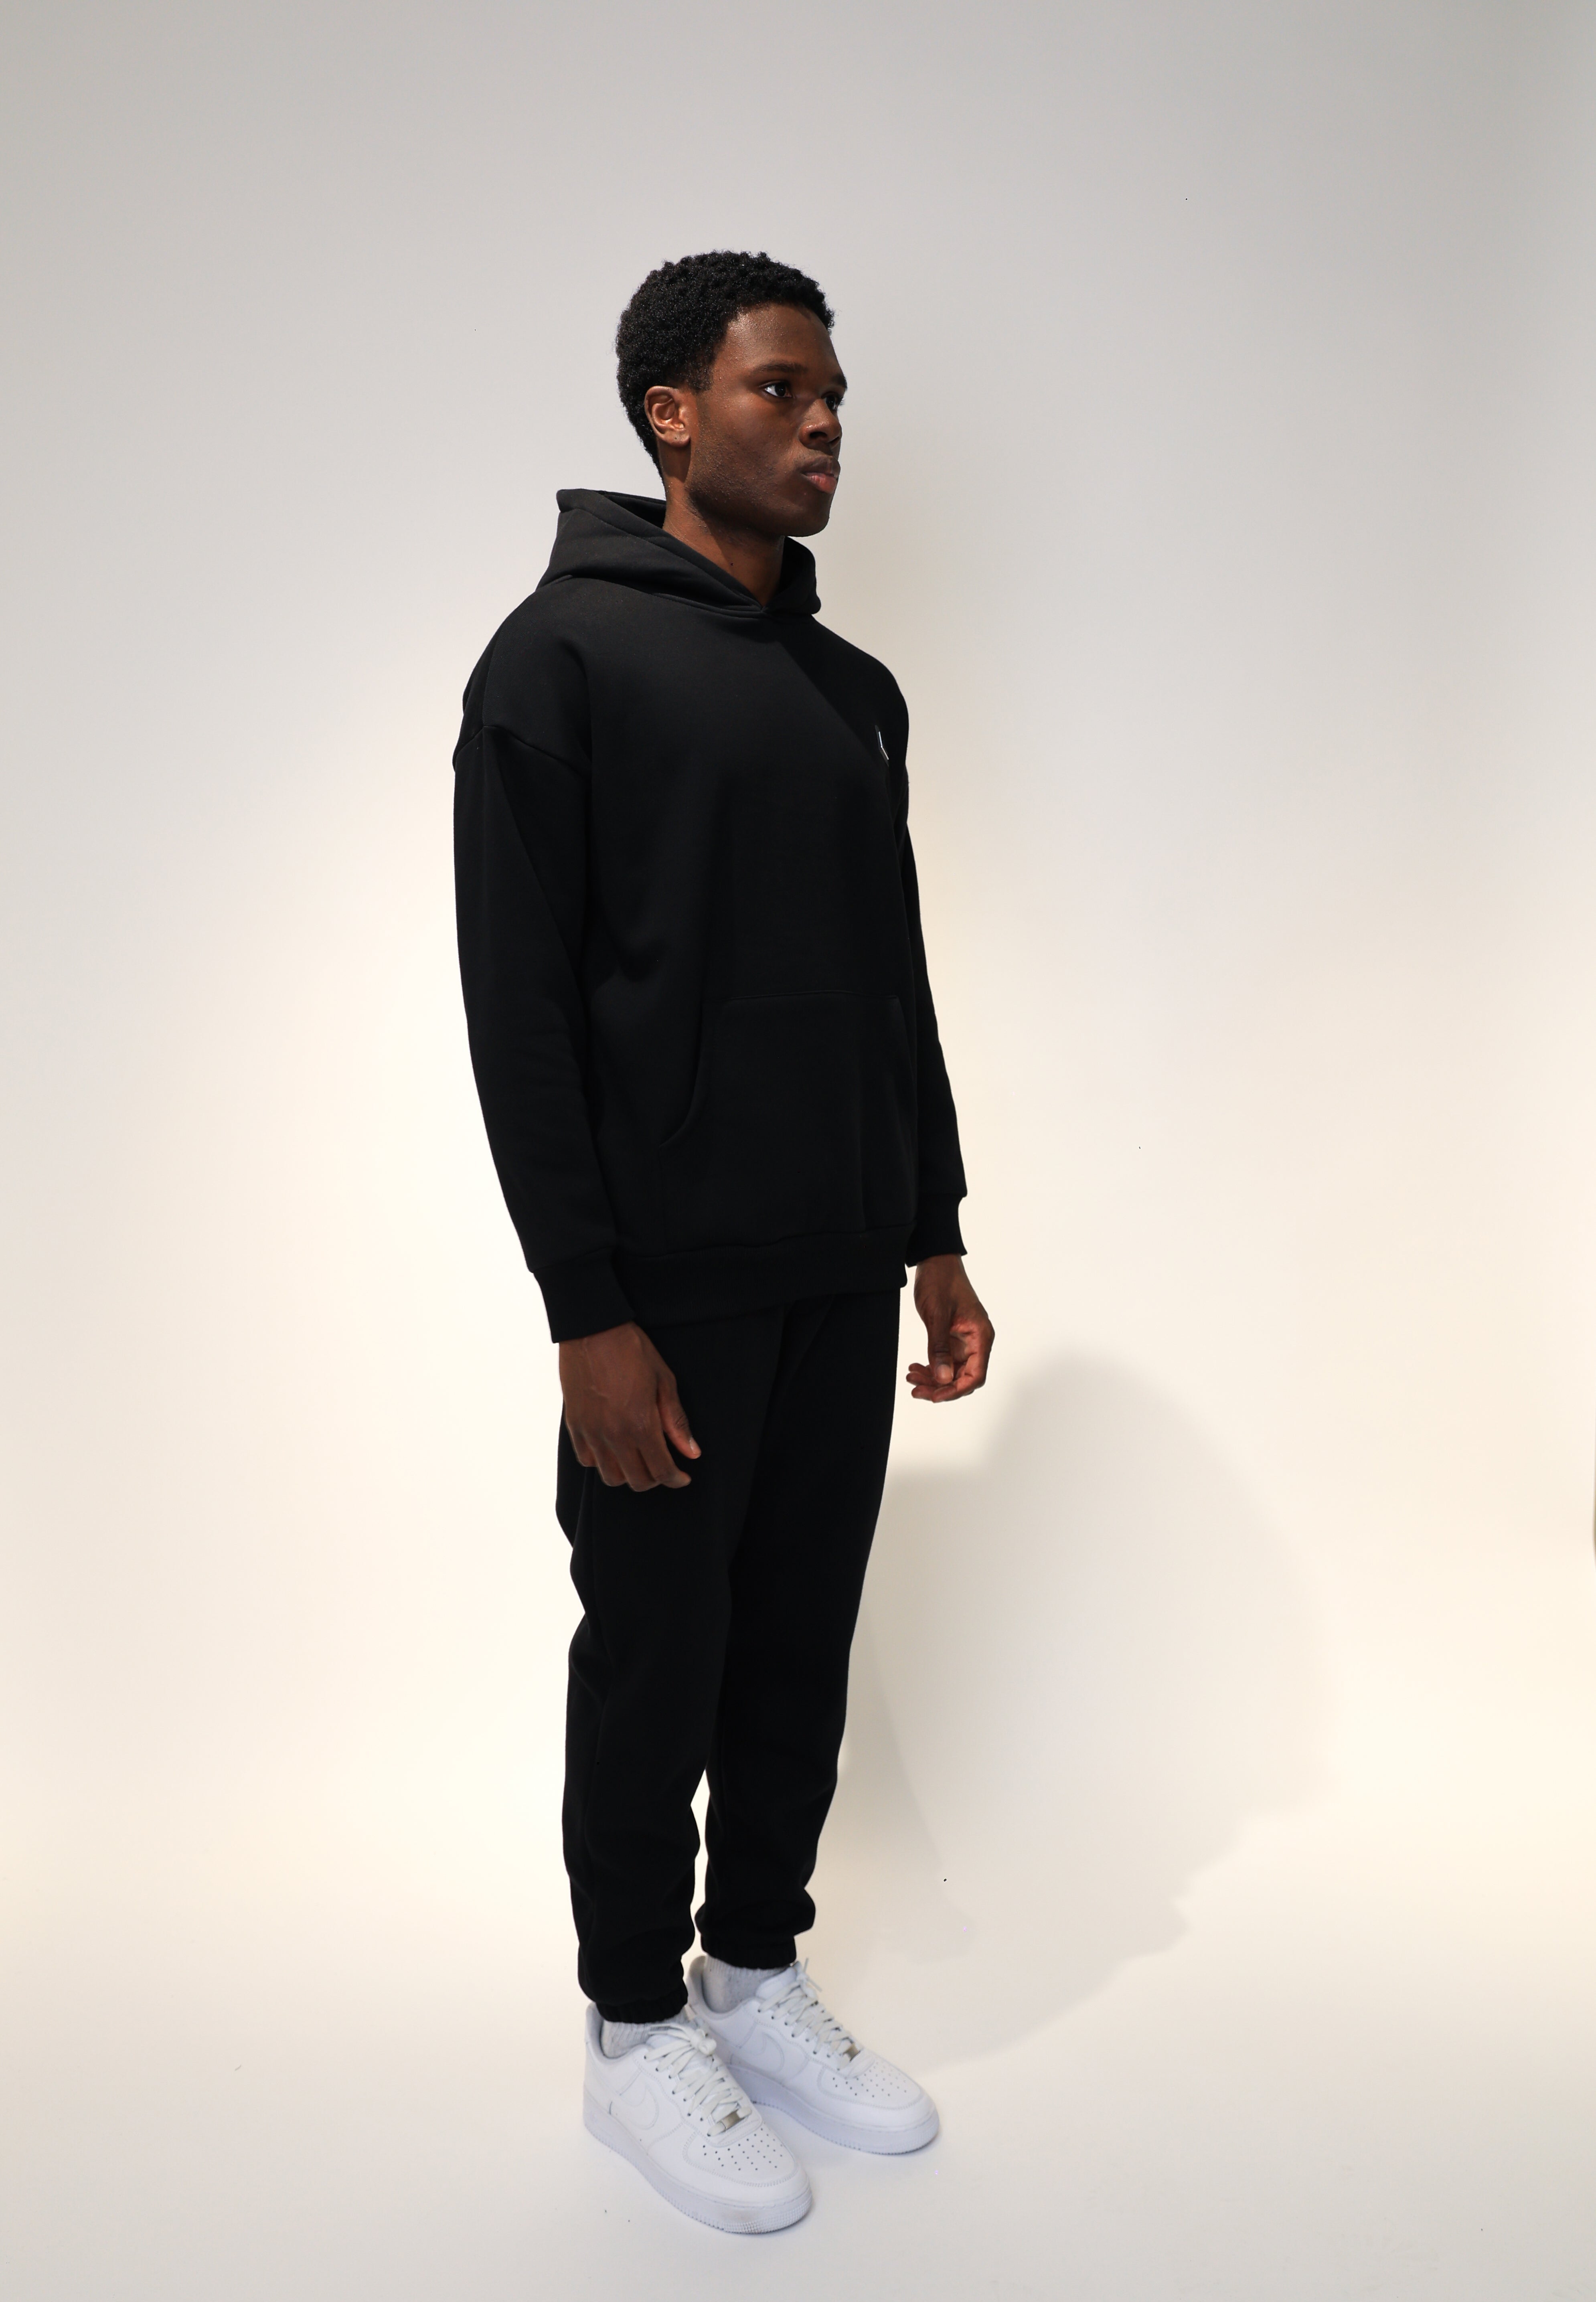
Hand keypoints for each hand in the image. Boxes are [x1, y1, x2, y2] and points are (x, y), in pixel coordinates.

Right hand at [558, 1322, 700, 1489]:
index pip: (661, 1470)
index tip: (682, 1477)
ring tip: (638, 1460)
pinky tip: (613, 1448)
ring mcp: (591, 1432)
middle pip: (636, 1480)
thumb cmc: (633, 1351)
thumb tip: (692, 1452)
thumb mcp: (664, 1382)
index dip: (675, 1479)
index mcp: (641, 1424)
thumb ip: (676, 1422)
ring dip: (628, 1474)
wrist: (593, 1330)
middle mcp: (614, 1435)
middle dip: (655, 1479)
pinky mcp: (575, 1425)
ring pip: (610, 1476)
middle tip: (663, 1466)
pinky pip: (587, 1459)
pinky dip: (602, 1462)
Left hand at [907, 1254, 993, 1402]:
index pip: (975, 1375)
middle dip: (940, 1386)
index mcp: (981, 1336)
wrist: (935, 1262)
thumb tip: (943, 1379)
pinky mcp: (953, 1338)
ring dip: (932, 1378)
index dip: (956, 1389)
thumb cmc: (941, 1282)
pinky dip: (931, 1366)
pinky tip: (915, 1367)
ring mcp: (964, 1341)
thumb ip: (940, 1348)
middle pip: (963, 1377)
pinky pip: (944, 1360)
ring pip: (952, 1371)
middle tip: (916, 1389)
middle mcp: (976, 1341)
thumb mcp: (938, 1316)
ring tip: (911, 1377)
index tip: (935, 1396)